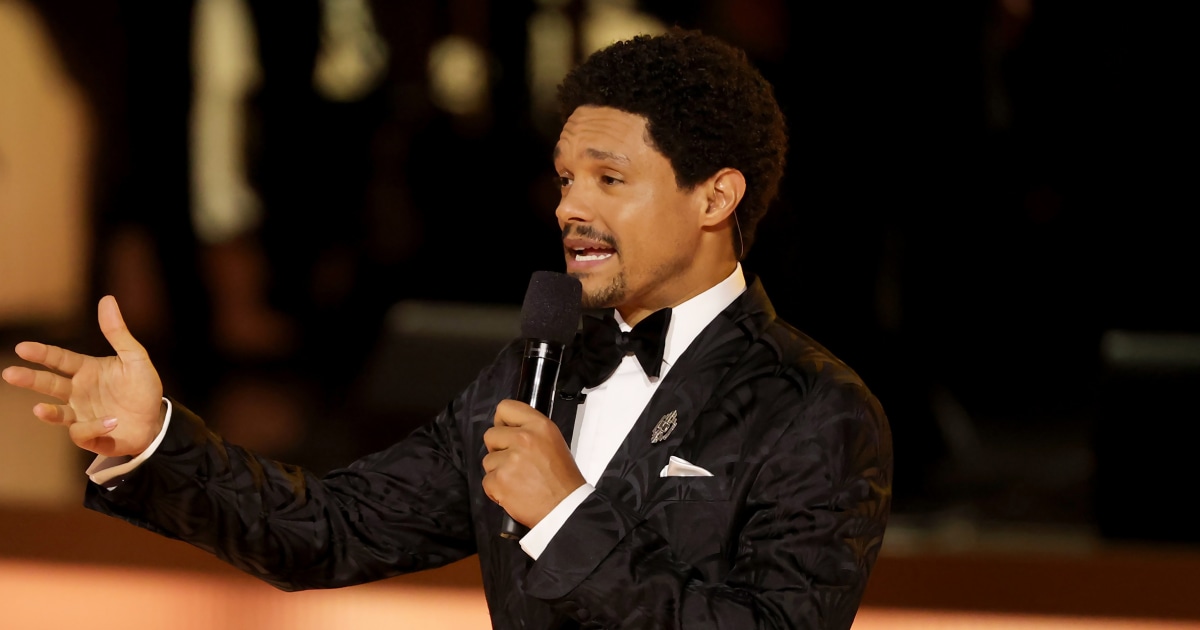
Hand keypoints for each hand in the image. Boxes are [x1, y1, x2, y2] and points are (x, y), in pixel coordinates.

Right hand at [2, 295, 164, 457]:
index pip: (59, 359)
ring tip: (39, 409)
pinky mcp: (91, 436)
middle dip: (30, 379)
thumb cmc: (143, 388)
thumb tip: (107, 299)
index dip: (42, 353)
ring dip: (49, 413)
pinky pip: (83, 432)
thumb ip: (118, 333)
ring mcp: (81, 415)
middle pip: (49, 384)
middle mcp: (78, 392)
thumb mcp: (135, 357)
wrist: (156, 420)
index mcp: (86, 370)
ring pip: (57, 414)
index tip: (22, 348)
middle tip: (10, 373)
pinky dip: (94, 426)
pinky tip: (110, 421)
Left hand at [482, 399, 585, 527]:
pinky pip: (487, 481)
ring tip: (518, 480)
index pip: (505, 408)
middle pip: (490, 434)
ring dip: (498, 471)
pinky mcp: (499, 481)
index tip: (505, 431)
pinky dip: (496, 490)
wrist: (565, 508)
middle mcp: (523, 439)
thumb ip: (530, 431)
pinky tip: (513, 492)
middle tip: (514, 462)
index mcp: (539, 426)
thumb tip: (508, 429)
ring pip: (488, 460)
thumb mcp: (553, 442)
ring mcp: (510, 460)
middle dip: (498, 449)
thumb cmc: (562, 479)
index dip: (502, 422)